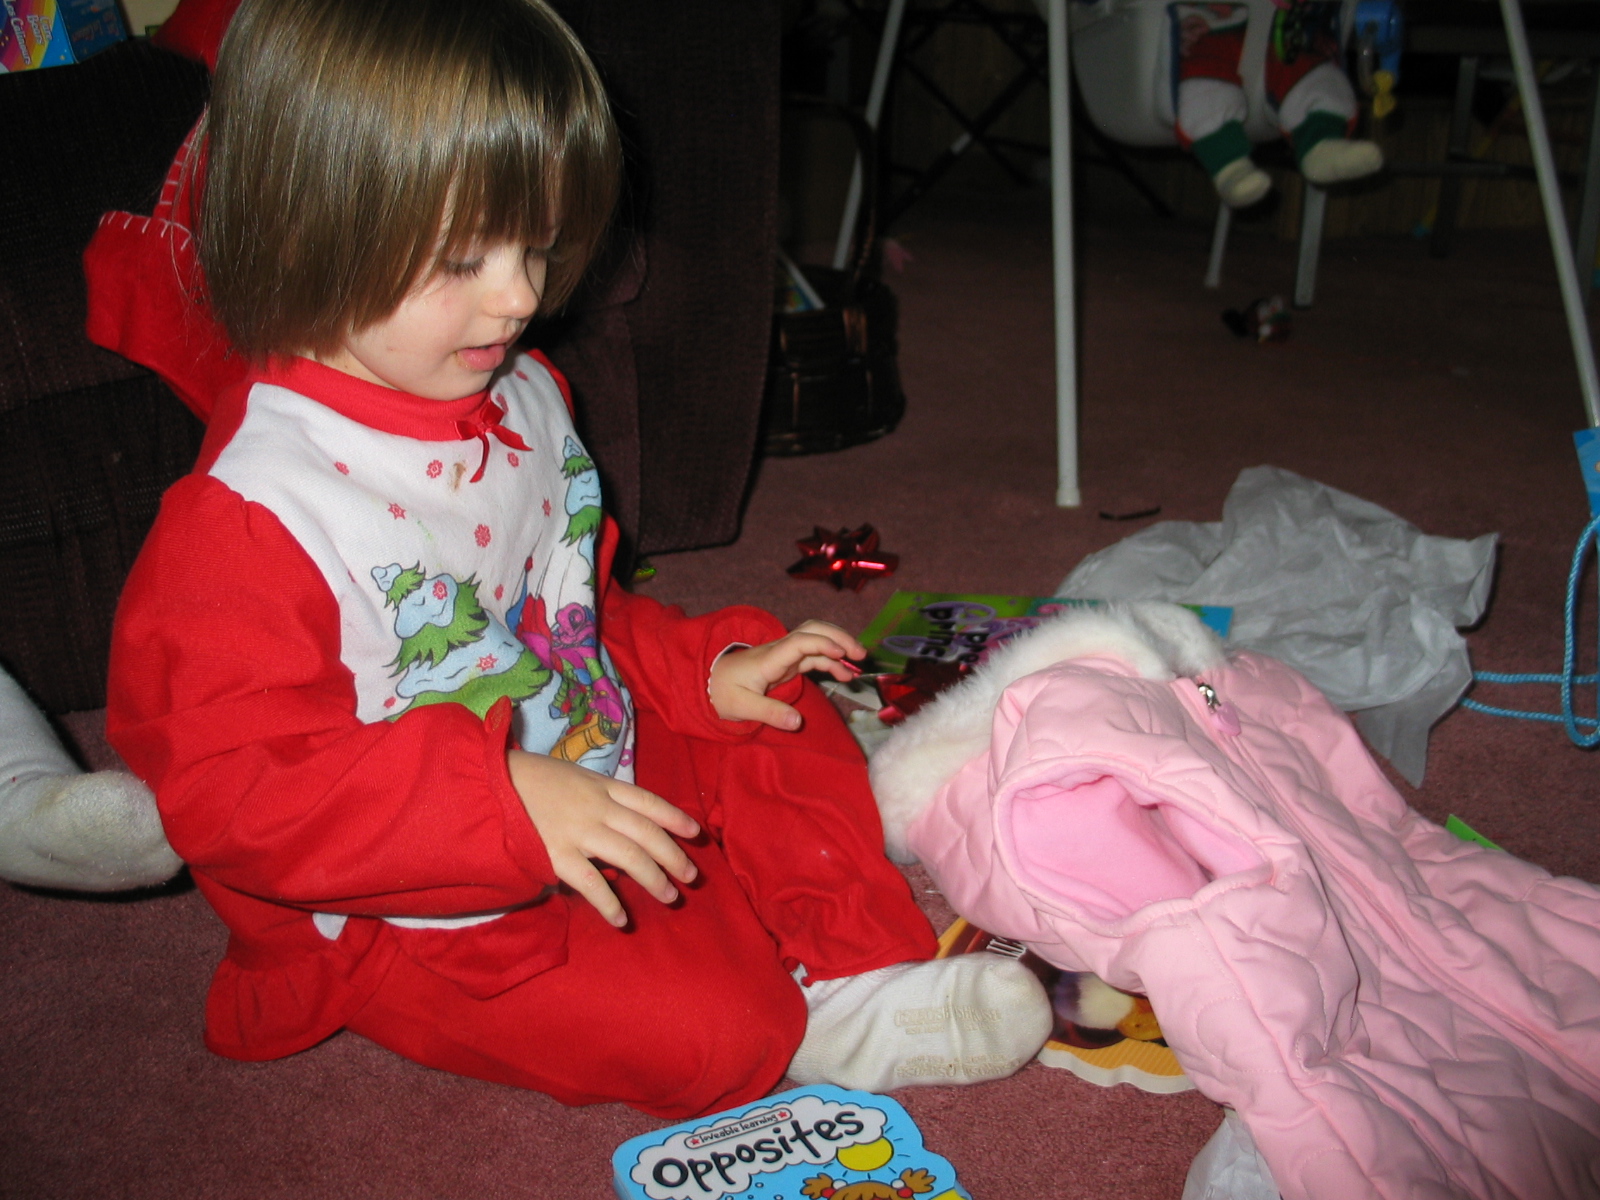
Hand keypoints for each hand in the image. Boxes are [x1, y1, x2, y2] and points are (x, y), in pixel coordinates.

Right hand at [507, 749, 698, 927]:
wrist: (490, 783)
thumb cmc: (530, 779)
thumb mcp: (572, 777)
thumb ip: (599, 795)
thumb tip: (623, 818)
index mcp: (602, 786)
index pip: (648, 802)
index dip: (675, 817)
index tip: (695, 833)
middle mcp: (598, 808)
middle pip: (647, 833)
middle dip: (673, 856)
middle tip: (691, 876)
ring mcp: (579, 832)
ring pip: (629, 858)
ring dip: (654, 879)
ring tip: (670, 897)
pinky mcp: (557, 855)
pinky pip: (591, 883)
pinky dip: (610, 904)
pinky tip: (622, 919)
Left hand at [709, 618, 865, 728]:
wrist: (708, 684)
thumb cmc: (722, 693)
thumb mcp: (741, 706)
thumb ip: (769, 713)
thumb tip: (797, 722)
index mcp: (769, 658)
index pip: (799, 642)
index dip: (822, 644)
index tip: (841, 655)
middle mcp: (779, 651)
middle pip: (812, 630)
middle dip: (838, 637)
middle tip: (861, 654)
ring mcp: (784, 655)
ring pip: (815, 639)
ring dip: (838, 646)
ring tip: (859, 664)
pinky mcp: (787, 664)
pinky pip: (813, 656)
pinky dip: (831, 661)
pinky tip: (844, 675)